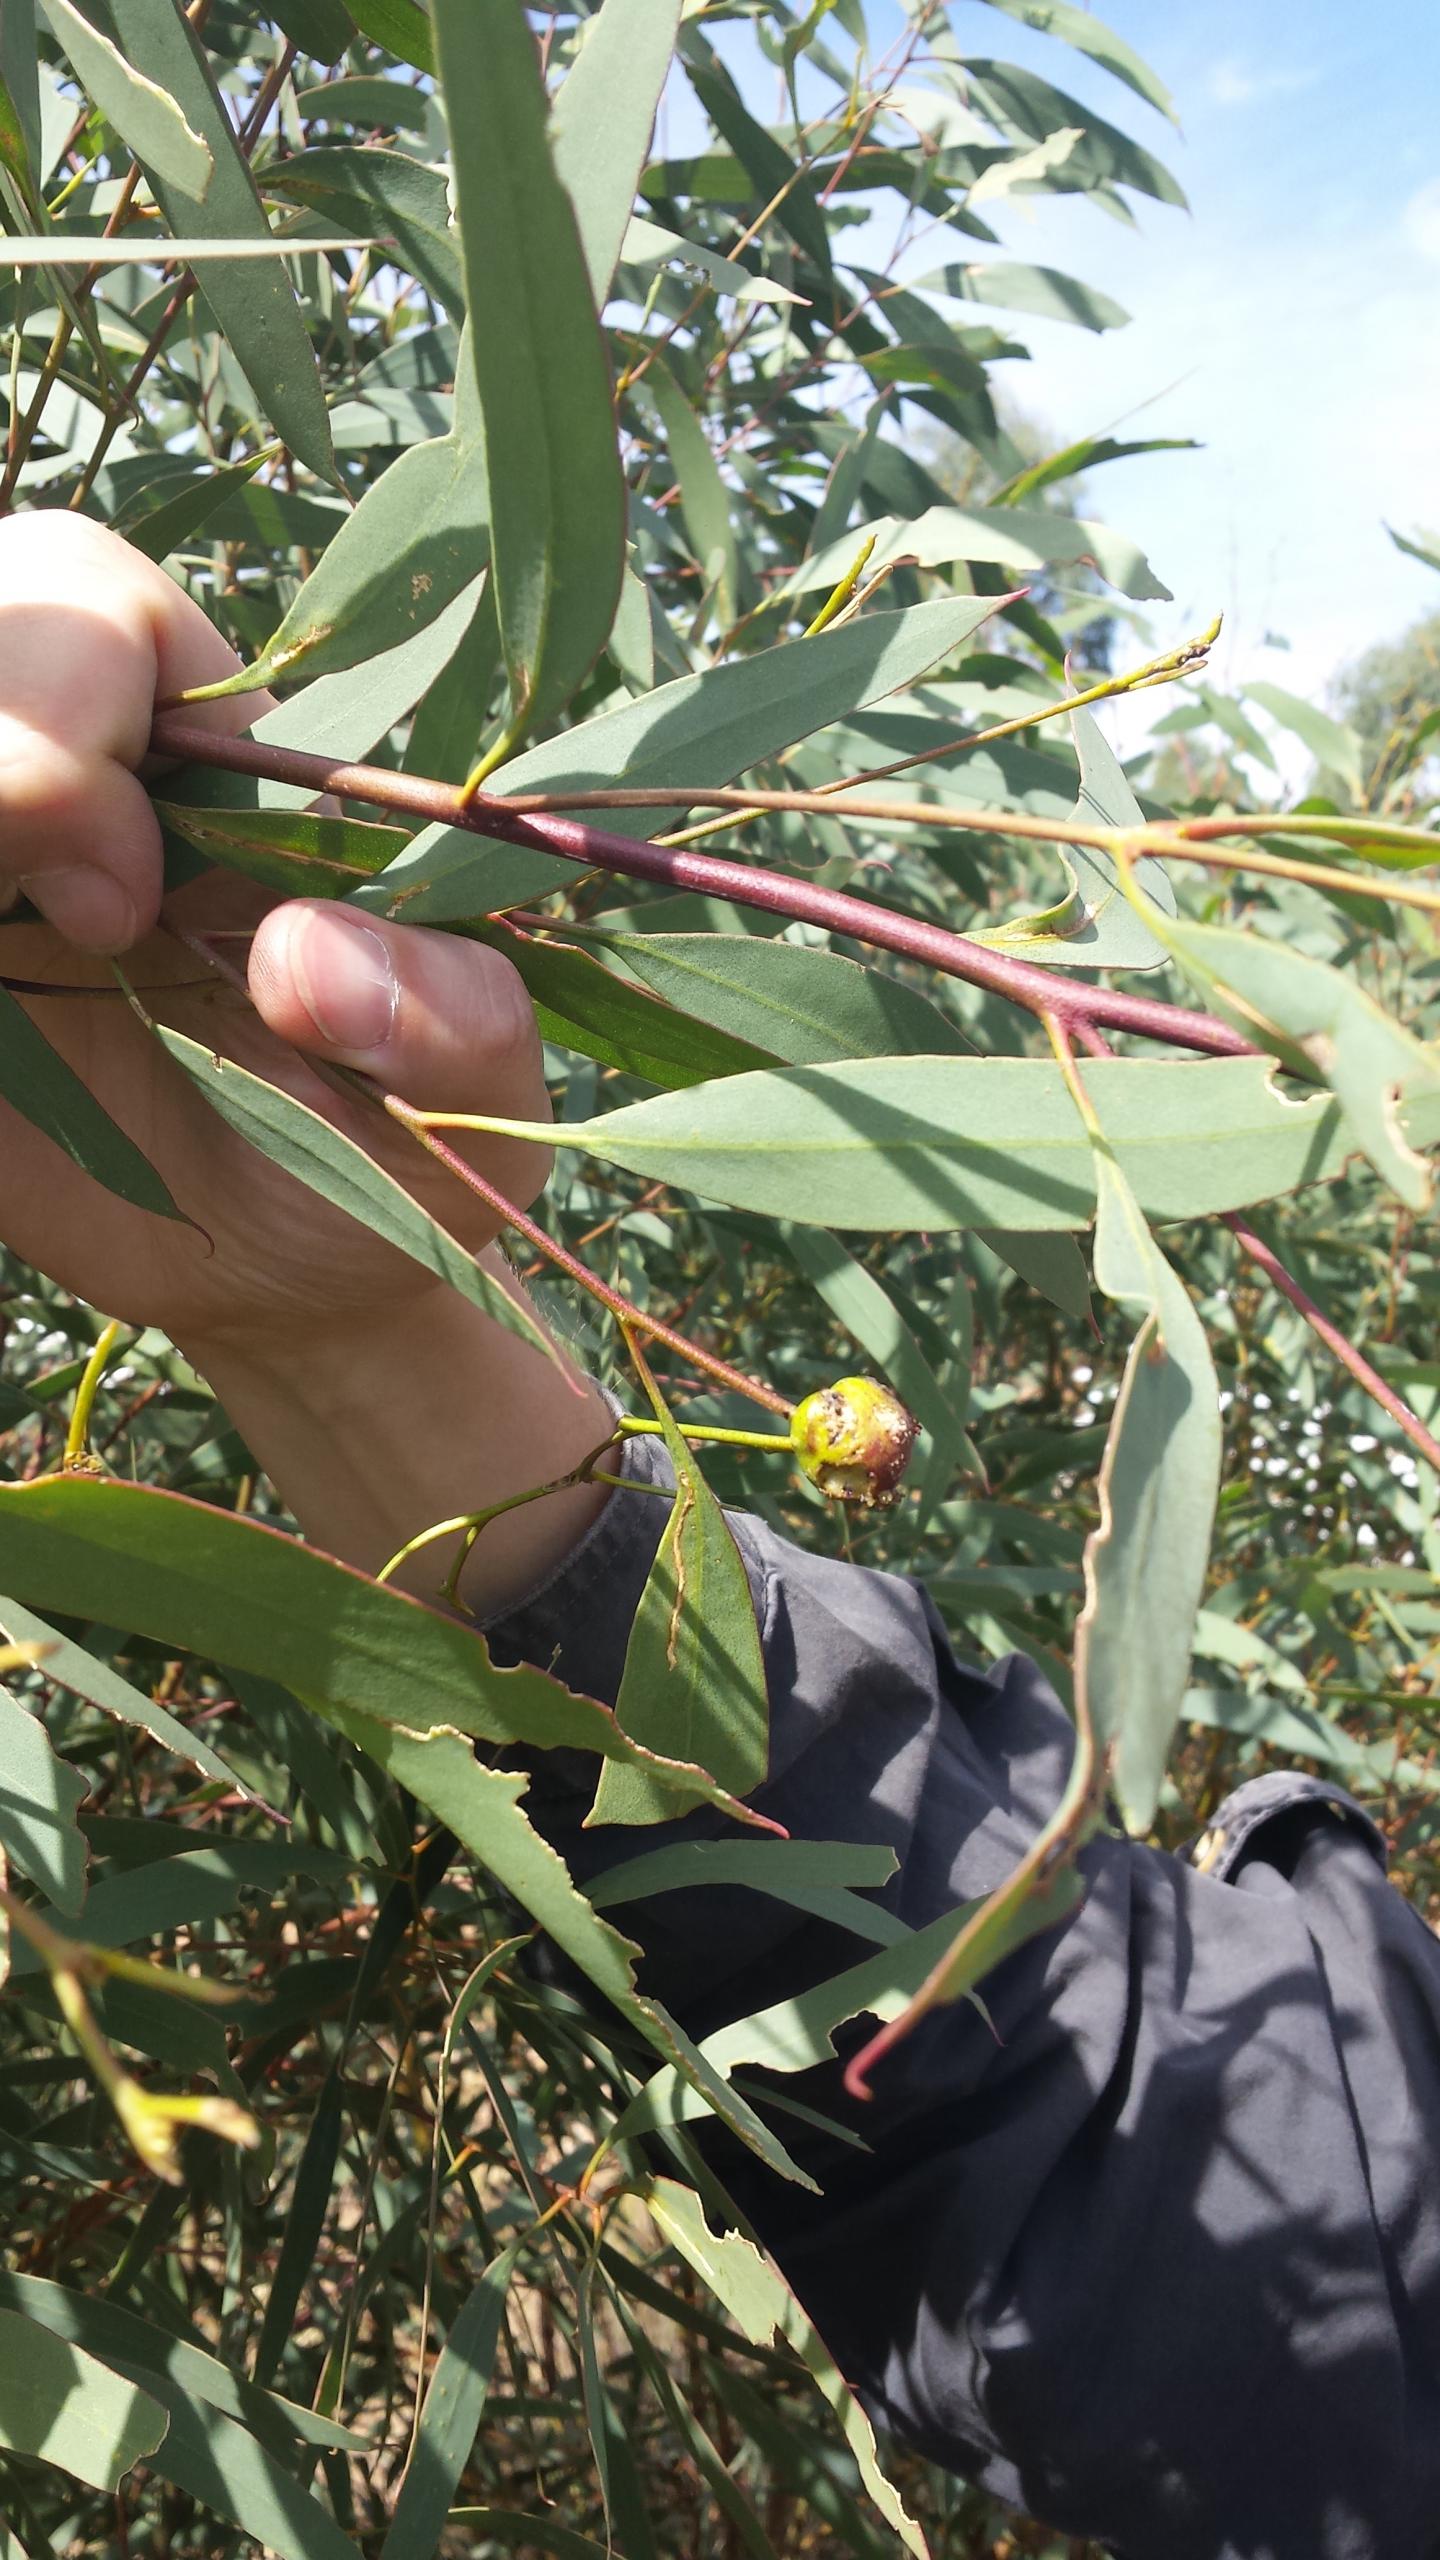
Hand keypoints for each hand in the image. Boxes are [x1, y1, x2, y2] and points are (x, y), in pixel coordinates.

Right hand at [0, 511, 550, 1350]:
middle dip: (7, 743)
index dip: (81, 697)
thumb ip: (454, 1021)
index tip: (131, 900)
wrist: (286, 1298)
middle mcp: (86, 786)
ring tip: (7, 956)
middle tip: (94, 923)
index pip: (89, 602)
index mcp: (224, 771)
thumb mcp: (471, 1113)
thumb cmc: (397, 1168)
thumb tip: (306, 951)